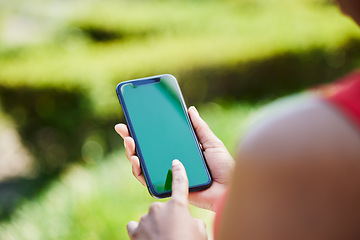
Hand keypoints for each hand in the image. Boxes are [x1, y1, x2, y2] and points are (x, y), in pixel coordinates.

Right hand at [115, 106, 233, 210]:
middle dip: (131, 140)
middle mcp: (171, 163)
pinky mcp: (166, 188)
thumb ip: (200, 127)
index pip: (158, 140)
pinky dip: (138, 171)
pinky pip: (147, 180)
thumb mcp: (211, 142)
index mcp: (180, 151)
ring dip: (131, 153)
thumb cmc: (223, 167)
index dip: (144, 132)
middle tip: (123, 129)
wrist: (228, 188)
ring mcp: (167, 175)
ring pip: (142, 165)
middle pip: (146, 152)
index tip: (132, 121)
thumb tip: (190, 109)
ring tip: (129, 142)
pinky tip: (135, 159)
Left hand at [127, 160, 206, 239]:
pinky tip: (147, 239)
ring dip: (156, 227)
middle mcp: (159, 208)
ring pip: (151, 219)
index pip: (180, 183)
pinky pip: (136, 226)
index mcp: (178, 206)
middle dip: (170, 219)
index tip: (175, 163)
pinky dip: (141, 231)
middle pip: (165, 209)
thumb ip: (193, 221)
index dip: (179, 172)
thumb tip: (187, 222)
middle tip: (176, 234)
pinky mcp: (134, 231)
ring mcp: (145, 219)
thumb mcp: (200, 233)